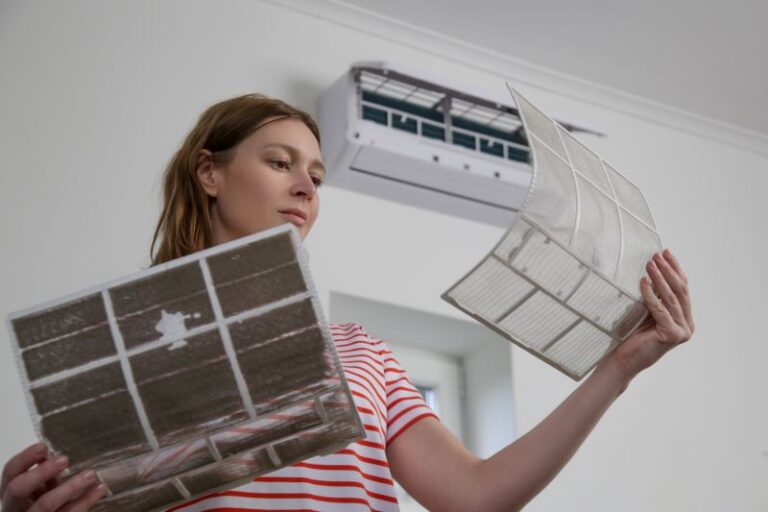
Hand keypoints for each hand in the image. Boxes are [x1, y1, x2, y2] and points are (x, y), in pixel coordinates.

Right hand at [1, 443, 106, 511]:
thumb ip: (44, 475)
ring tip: (90, 475)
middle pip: (19, 489)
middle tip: (64, 459)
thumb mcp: (41, 490)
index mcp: (12, 494)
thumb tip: (53, 453)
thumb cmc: (46, 504)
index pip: (10, 472)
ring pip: (45, 505)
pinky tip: (99, 490)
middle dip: (41, 472)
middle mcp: (15, 508)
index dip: (25, 458)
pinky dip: (85, 501)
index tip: (43, 447)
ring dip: (69, 487)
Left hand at [608, 249, 694, 378]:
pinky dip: (651, 294)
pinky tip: (643, 282)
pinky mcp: (672, 335)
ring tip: (650, 264)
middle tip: (657, 255)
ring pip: (671, 298)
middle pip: (680, 291)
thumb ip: (656, 296)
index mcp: (684, 318)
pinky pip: (660, 309)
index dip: (675, 269)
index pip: (683, 288)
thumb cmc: (632, 335)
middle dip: (668, 270)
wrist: (623, 360)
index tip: (666, 253)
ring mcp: (682, 332)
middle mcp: (687, 325)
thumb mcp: (647, 311)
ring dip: (660, 278)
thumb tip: (653, 268)